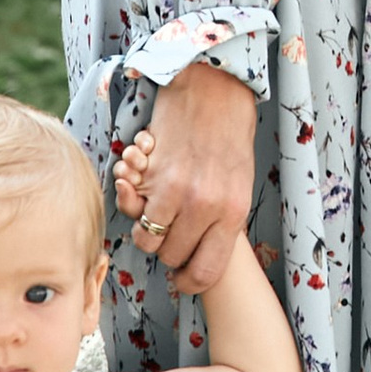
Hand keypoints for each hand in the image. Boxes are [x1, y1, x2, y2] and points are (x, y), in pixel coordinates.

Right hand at [125, 61, 255, 293]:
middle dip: (167, 249)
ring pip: (149, 240)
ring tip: (153, 210)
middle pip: (173, 257)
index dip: (190, 282)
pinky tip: (142, 187)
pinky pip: (134, 210)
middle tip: (168, 231)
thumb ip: (221, 219)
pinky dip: (132, 204)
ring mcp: (178, 193)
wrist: (213, 90)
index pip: (208, 270)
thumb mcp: (238, 185)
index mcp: (233, 213)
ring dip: (146, 230)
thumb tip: (199, 250)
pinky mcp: (154, 175)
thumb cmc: (228, 136)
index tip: (181, 279)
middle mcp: (207, 208)